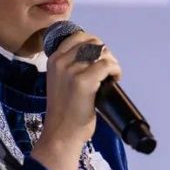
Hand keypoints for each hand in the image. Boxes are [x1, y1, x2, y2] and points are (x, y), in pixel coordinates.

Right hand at [31, 31, 121, 169]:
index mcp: (53, 59)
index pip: (77, 36)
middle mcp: (61, 61)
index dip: (94, 43)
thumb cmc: (64, 111)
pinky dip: (115, 70)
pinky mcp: (84, 81)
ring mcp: (72, 70)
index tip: (100, 57)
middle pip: (92, 42)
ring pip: (101, 52)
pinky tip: (116, 79)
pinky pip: (107, 65)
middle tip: (108, 68)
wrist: (61, 133)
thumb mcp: (60, 81)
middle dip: (105, 52)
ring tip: (112, 74)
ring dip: (112, 61)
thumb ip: (70, 67)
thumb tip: (95, 58)